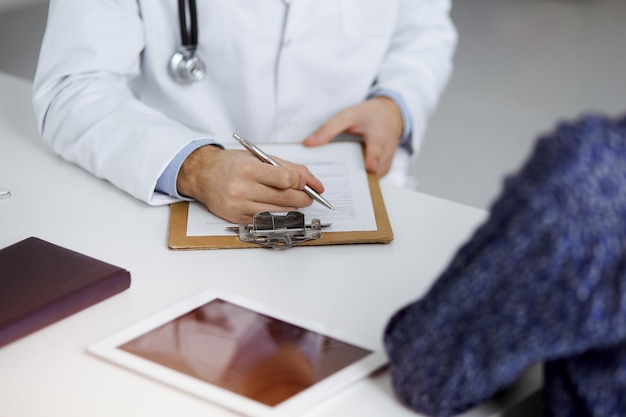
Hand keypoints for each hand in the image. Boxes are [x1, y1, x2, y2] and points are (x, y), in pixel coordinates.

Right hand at [176, 145, 324, 222]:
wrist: (203, 175)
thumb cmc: (233, 164)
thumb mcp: (259, 157)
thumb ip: (289, 168)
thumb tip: (314, 183)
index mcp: (248, 168)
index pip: (286, 179)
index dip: (301, 182)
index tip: (305, 183)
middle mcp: (242, 188)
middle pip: (285, 198)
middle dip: (303, 198)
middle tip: (307, 197)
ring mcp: (239, 206)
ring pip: (279, 212)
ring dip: (292, 208)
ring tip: (292, 200)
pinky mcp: (238, 219)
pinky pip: (267, 220)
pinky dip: (277, 215)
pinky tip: (276, 207)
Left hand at [302, 96, 403, 176]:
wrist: (390, 115)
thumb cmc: (369, 115)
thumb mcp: (347, 116)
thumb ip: (328, 129)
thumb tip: (308, 143)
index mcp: (378, 136)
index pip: (377, 150)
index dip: (373, 159)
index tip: (369, 167)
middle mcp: (386, 151)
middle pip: (374, 169)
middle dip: (357, 175)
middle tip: (338, 182)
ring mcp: (387, 162)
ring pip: (373, 177)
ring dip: (357, 180)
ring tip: (340, 181)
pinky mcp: (385, 169)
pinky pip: (373, 178)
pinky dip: (361, 178)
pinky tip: (347, 177)